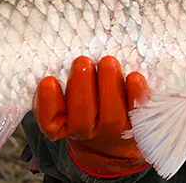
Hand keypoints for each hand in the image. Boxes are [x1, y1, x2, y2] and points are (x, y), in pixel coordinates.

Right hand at [33, 56, 149, 177]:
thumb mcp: (65, 99)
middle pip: (81, 117)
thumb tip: (56, 48)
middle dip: (81, 86)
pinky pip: (138, 113)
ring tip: (107, 62)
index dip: (47, 102)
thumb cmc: (86, 107)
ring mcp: (113, 130)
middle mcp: (86, 131)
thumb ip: (61, 80)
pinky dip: (136, 95)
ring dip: (109, 86)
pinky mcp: (138, 125)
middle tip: (82, 61)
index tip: (48, 80)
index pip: (49, 121)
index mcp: (62, 125)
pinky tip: (133, 77)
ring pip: (111, 116)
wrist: (114, 138)